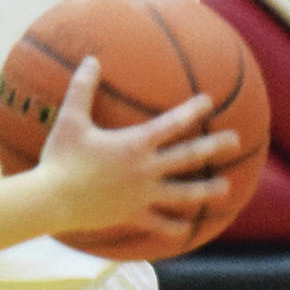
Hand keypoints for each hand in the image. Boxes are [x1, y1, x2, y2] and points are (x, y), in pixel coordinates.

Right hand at [37, 57, 235, 247]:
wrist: (53, 200)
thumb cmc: (62, 158)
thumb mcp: (70, 119)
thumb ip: (83, 88)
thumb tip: (91, 59)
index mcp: (135, 145)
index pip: (171, 124)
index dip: (192, 111)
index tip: (209, 101)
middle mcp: (145, 170)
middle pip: (188, 157)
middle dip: (214, 147)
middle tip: (235, 140)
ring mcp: (142, 195)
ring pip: (183, 194)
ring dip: (206, 190)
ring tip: (226, 188)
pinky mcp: (133, 215)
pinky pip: (159, 223)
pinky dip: (174, 227)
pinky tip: (187, 230)